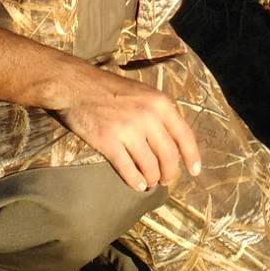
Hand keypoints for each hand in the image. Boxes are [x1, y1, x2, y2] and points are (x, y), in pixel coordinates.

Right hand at [50, 66, 203, 193]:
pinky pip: (128, 170)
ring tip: (150, 182)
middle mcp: (148, 116)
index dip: (192, 156)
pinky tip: (137, 185)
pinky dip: (135, 181)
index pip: (184, 135)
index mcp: (159, 102)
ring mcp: (128, 130)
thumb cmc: (109, 89)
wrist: (75, 85)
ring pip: (150, 166)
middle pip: (169, 156)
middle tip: (166, 180)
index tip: (194, 171)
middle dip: (170, 173)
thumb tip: (173, 142)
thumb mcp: (142, 93)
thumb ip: (158, 113)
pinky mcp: (108, 142)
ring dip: (152, 179)